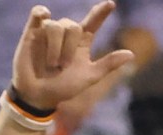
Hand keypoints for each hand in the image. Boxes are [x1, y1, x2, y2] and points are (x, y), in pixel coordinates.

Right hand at [9, 2, 134, 114]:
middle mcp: (66, 35)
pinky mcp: (32, 34)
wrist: (38, 97)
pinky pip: (38, 15)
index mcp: (81, 42)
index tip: (111, 4)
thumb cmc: (63, 89)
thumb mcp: (88, 77)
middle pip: (72, 26)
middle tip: (62, 66)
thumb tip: (131, 54)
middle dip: (68, 47)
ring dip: (55, 46)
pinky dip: (40, 13)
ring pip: (55, 25)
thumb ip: (107, 65)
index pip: (93, 22)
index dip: (101, 12)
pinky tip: (44, 14)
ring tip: (51, 63)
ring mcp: (48, 33)